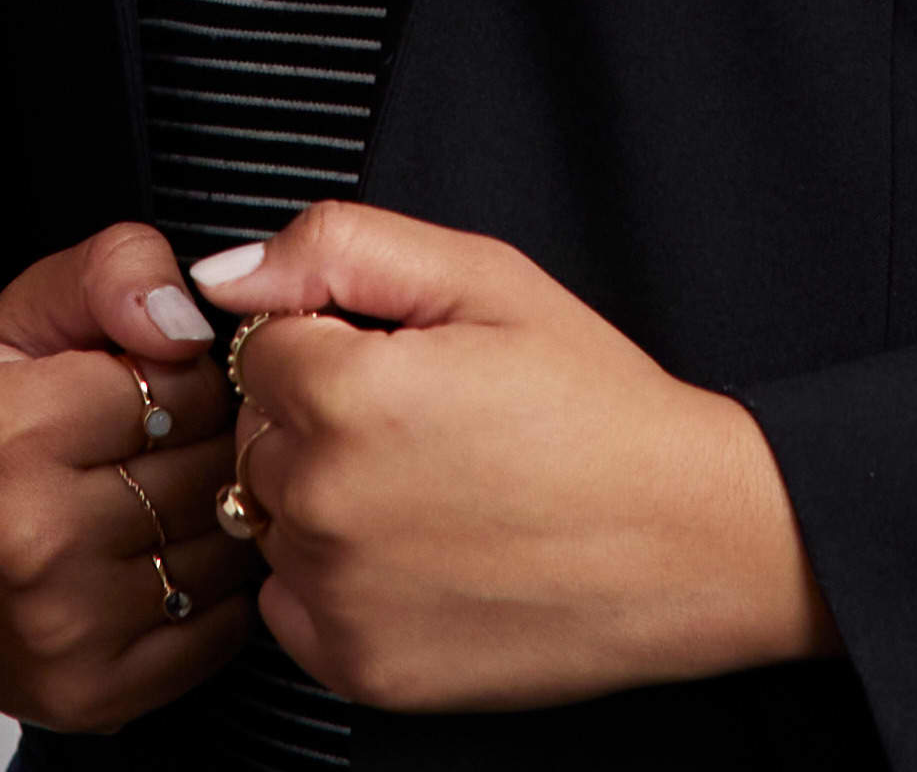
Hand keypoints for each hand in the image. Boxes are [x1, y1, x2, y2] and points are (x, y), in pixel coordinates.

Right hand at [0, 220, 261, 732]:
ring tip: (159, 500)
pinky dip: (213, 593)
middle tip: (158, 444)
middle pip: (209, 466)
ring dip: (216, 517)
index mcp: (1, 429)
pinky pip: (221, 627)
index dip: (184, 373)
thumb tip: (187, 321)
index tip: (148, 385)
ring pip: (225, 548)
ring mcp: (59, 626)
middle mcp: (24, 535)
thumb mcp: (27, 315)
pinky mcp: (93, 694)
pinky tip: (160, 563)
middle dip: (206, 442)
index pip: (183, 380)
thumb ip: (116, 270)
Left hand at [191, 207, 830, 713]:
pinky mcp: (360, 668)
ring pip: (273, 520)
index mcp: (347, 394)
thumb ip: (341, 249)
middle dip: (322, 423)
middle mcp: (325, 501)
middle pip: (259, 437)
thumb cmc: (599, 411)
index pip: (264, 351)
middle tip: (431, 432)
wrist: (689, 542)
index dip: (338, 346)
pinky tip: (421, 557)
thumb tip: (227, 274)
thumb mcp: (487, 280)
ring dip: (327, 503)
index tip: (410, 369)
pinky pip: (290, 606)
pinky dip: (337, 584)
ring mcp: (339, 594)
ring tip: (435, 495)